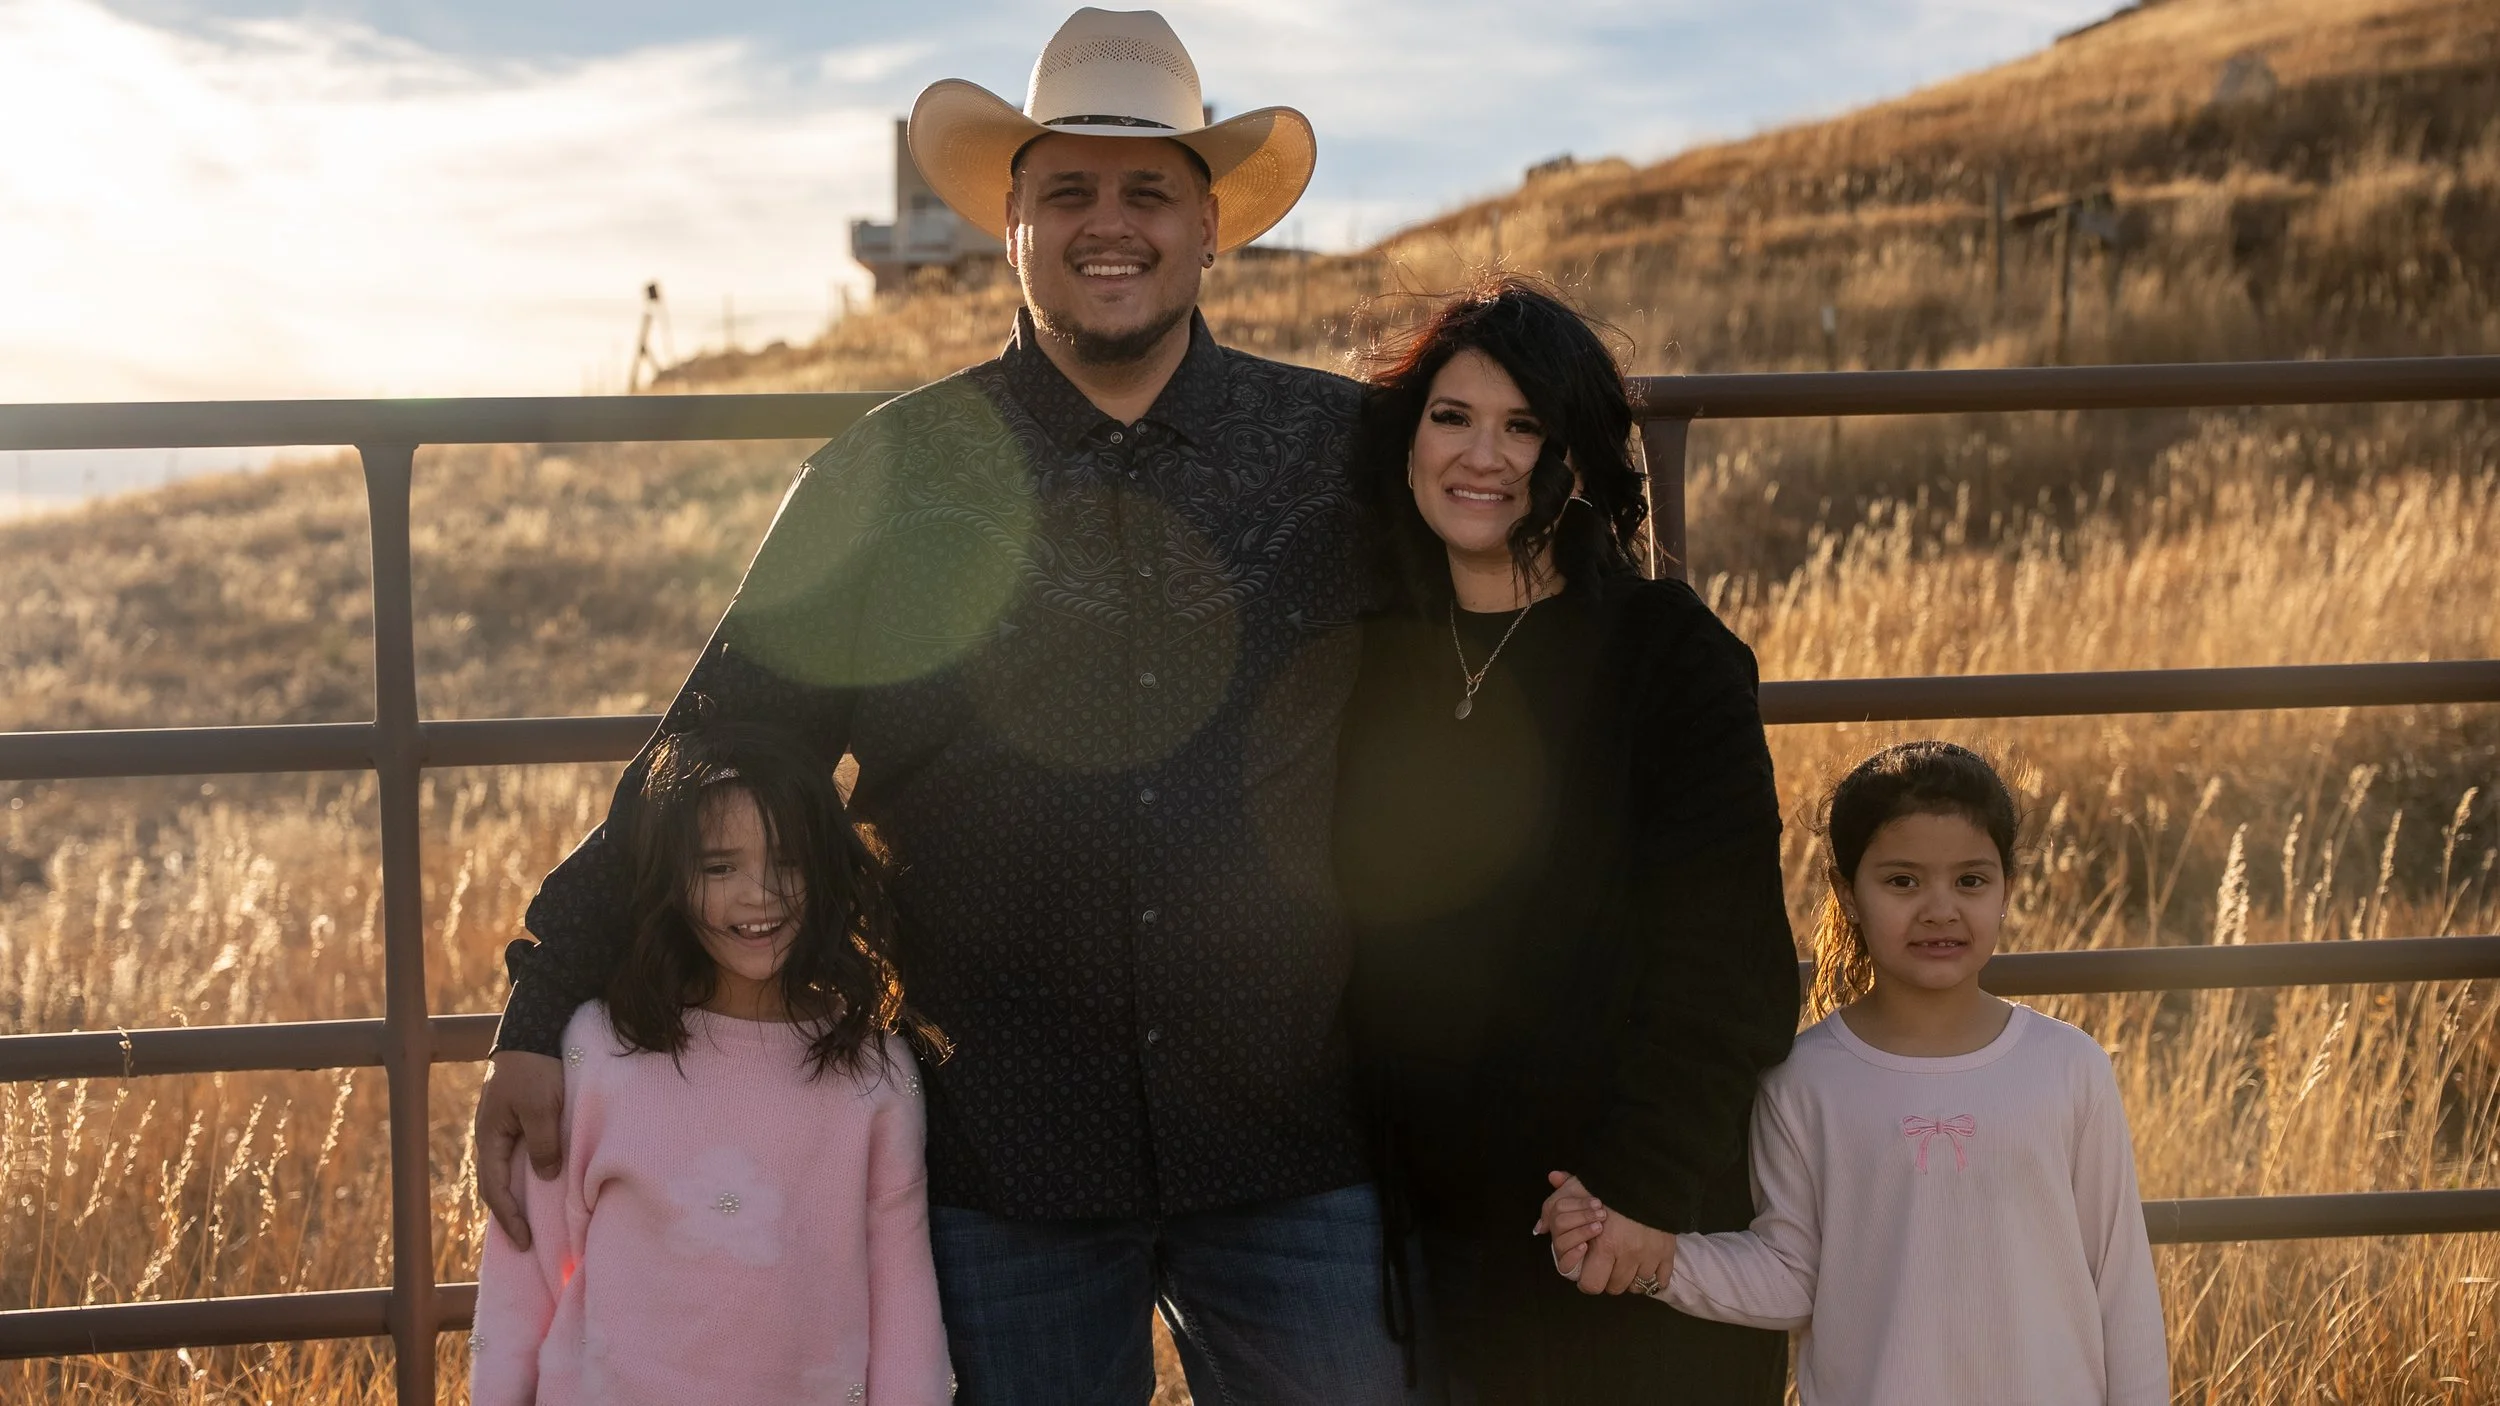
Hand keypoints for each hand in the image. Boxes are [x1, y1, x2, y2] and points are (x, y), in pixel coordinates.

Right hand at [474, 1050, 566, 1249]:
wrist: (533, 1032)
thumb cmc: (535, 1070)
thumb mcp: (541, 1108)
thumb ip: (543, 1144)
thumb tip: (545, 1177)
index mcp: (489, 1136)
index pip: (495, 1188)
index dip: (509, 1217)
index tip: (525, 1241)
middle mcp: (491, 1137)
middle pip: (496, 1185)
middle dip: (509, 1215)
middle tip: (526, 1243)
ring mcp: (502, 1128)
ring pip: (507, 1172)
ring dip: (517, 1197)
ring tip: (532, 1222)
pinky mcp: (517, 1120)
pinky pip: (518, 1157)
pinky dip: (526, 1176)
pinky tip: (539, 1187)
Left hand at [1536, 1170, 1674, 1295]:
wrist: (1649, 1176)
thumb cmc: (1611, 1185)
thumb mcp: (1576, 1192)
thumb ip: (1554, 1211)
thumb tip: (1539, 1227)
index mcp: (1604, 1245)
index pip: (1591, 1285)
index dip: (1588, 1281)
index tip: (1590, 1273)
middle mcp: (1627, 1255)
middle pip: (1615, 1288)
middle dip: (1609, 1280)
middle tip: (1608, 1266)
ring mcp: (1650, 1256)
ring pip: (1637, 1285)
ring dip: (1631, 1278)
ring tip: (1627, 1265)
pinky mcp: (1667, 1253)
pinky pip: (1661, 1279)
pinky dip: (1654, 1276)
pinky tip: (1647, 1265)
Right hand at [1536, 1174, 1607, 1278]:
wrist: (1618, 1241)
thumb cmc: (1599, 1217)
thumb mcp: (1587, 1198)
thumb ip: (1570, 1184)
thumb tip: (1553, 1175)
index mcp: (1560, 1216)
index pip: (1555, 1207)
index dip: (1577, 1204)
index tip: (1598, 1202)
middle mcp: (1558, 1233)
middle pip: (1558, 1223)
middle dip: (1581, 1217)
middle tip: (1602, 1214)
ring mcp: (1561, 1250)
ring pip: (1560, 1241)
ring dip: (1581, 1232)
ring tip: (1599, 1228)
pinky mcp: (1569, 1268)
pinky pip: (1564, 1264)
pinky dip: (1574, 1253)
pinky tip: (1585, 1246)